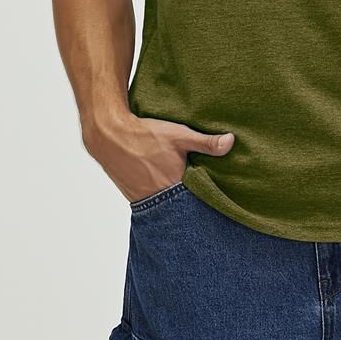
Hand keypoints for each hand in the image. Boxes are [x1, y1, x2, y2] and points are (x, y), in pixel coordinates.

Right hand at [82, 111, 234, 207]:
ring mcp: (144, 199)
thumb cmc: (145, 134)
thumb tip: (231, 142)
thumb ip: (206, 142)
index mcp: (175, 185)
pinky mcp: (132, 196)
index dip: (206, 198)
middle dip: (191, 202)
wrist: (109, 135)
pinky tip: (163, 188)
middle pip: (181, 206)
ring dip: (174, 200)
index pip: (197, 200)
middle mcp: (159, 197)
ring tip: (182, 194)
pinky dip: (159, 198)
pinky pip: (151, 202)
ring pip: (165, 205)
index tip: (217, 199)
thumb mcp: (180, 135)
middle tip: (200, 197)